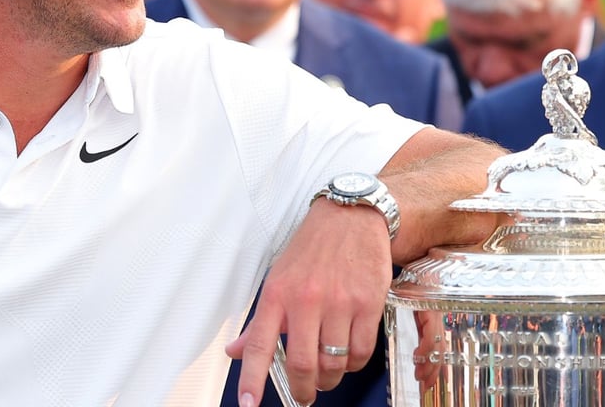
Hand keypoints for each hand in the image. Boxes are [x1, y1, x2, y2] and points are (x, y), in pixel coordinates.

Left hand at [225, 197, 392, 405]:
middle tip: (305, 394)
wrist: (351, 217)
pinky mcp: (368, 303)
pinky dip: (354, 364)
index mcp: (277, 294)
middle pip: (301, 365)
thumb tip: (236, 352)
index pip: (258, 344)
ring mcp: (339, 302)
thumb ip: (261, 320)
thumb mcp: (278, 278)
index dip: (251, 380)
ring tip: (328, 375)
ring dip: (330, 380)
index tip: (247, 404)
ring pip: (333, 364)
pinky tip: (348, 356)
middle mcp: (306, 299)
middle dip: (303, 390)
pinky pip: (360, 352)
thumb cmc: (313, 248)